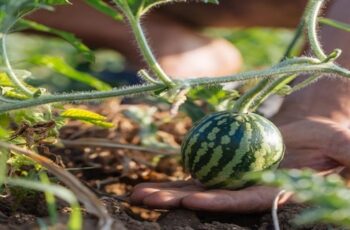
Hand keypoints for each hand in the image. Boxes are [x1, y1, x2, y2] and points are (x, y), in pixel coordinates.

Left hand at [130, 116, 349, 211]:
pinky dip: (178, 172)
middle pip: (211, 197)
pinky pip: (201, 167)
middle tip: (144, 200)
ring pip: (199, 184)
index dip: (219, 201)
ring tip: (137, 192)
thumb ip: (348, 157)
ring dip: (169, 189)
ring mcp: (235, 178)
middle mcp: (250, 189)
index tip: (191, 198)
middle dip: (178, 200)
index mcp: (275, 193)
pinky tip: (153, 175)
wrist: (312, 132)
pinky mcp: (227, 165)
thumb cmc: (329, 141)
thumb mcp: (343, 148)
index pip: (245, 200)